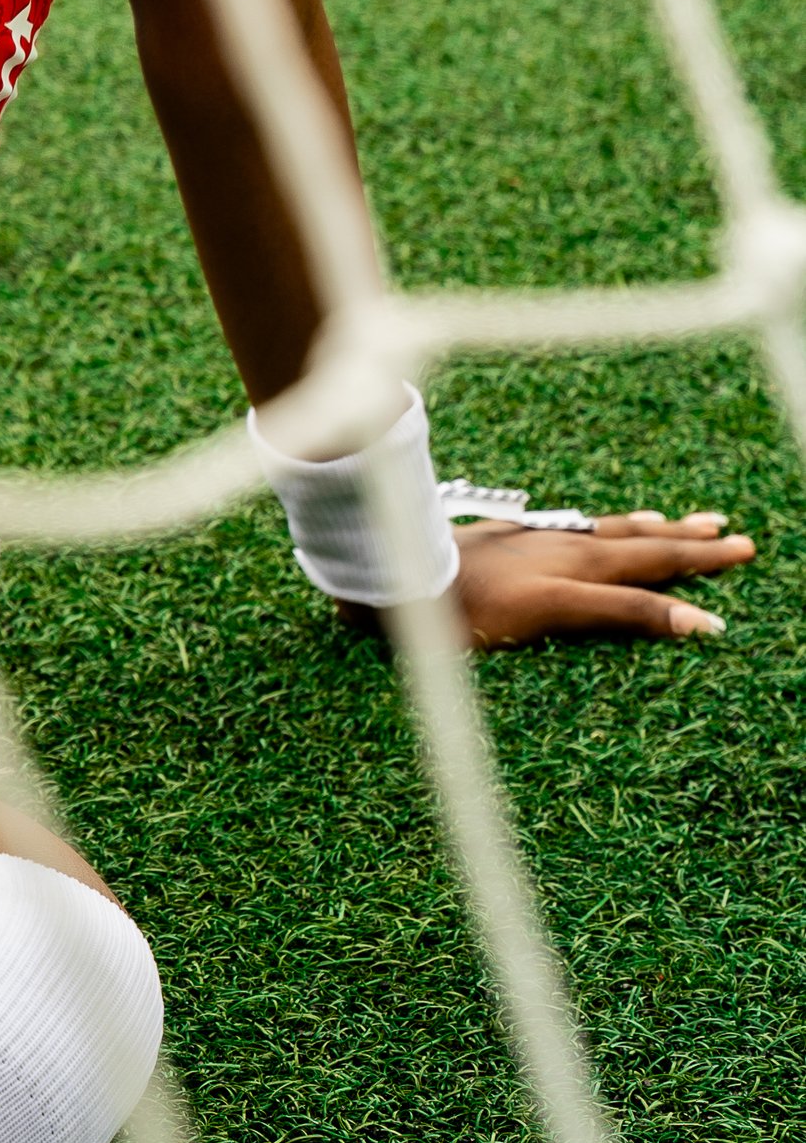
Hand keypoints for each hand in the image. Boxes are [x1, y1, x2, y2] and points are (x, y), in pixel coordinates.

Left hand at [447, 508, 753, 647]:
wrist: (400, 575)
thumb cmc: (474, 607)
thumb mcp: (556, 612)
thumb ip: (622, 613)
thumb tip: (696, 621)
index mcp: (581, 564)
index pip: (655, 564)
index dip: (699, 565)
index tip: (742, 556)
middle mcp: (564, 546)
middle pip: (638, 541)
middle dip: (687, 540)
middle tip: (731, 532)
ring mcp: (533, 540)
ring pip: (603, 531)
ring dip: (644, 528)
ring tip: (674, 521)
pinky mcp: (503, 541)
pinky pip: (564, 531)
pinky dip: (593, 528)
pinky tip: (588, 528)